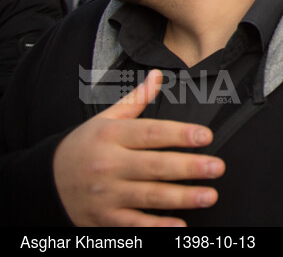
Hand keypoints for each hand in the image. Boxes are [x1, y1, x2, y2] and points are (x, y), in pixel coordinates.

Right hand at [53, 70, 224, 226]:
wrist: (44, 181)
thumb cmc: (83, 146)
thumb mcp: (105, 119)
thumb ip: (135, 100)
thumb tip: (158, 75)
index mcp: (111, 136)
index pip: (150, 133)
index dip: (179, 134)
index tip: (205, 136)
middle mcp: (108, 165)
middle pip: (154, 166)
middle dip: (188, 167)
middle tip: (217, 167)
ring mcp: (106, 194)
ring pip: (148, 196)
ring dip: (182, 197)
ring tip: (210, 195)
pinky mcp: (104, 218)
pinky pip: (134, 224)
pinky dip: (156, 227)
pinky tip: (180, 226)